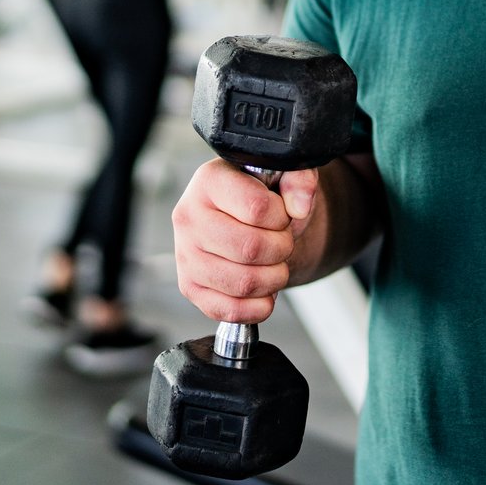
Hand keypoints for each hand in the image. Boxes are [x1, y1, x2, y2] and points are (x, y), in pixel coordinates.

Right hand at [171, 158, 320, 324]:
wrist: (244, 218)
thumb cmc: (262, 196)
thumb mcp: (285, 175)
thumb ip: (300, 179)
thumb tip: (299, 206)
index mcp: (210, 180)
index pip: (257, 208)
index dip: (281, 217)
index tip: (281, 215)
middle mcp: (189, 217)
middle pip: (250, 249)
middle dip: (281, 249)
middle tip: (281, 241)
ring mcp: (185, 255)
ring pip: (243, 282)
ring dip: (274, 278)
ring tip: (274, 263)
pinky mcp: (189, 287)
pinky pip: (229, 310)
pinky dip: (257, 306)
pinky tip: (265, 289)